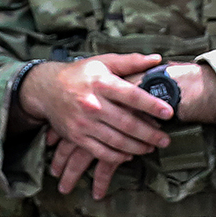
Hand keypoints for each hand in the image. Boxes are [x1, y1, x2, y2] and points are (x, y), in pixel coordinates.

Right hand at [19, 51, 172, 169]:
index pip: (132, 95)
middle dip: (150, 133)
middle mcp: (92, 103)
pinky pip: (100, 152)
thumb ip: (130, 62)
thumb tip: (157, 59)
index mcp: (101, 83)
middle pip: (127, 123)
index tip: (169, 112)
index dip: (152, 104)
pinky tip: (129, 155)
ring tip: (151, 148)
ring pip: (116, 141)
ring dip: (137, 147)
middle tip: (165, 140)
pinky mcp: (76, 137)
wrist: (46, 89)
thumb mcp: (103, 62)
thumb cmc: (80, 74)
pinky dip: (117, 156)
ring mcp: (83, 122)